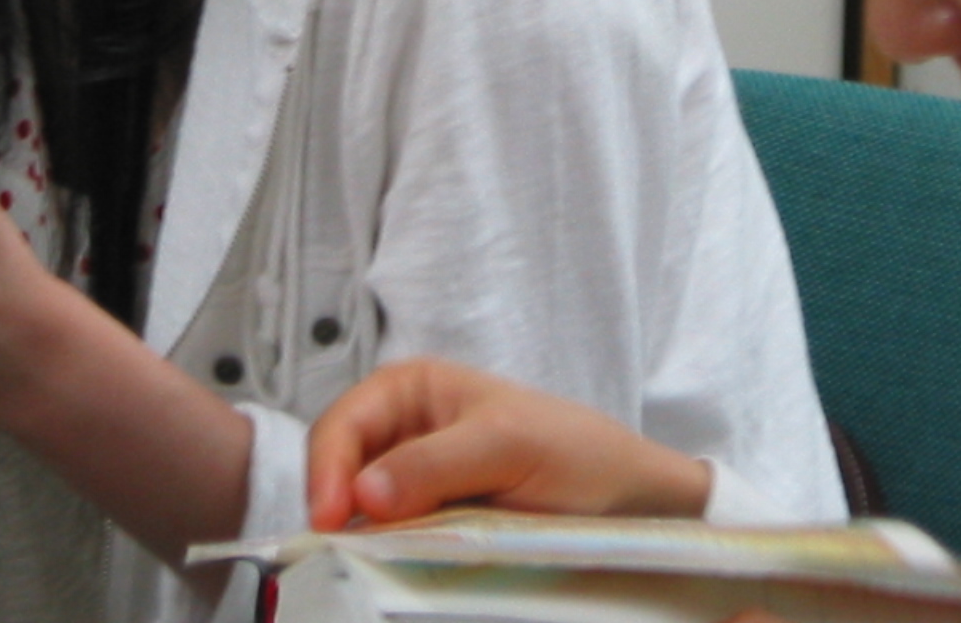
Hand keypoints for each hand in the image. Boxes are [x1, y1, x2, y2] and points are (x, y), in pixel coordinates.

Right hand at [306, 358, 710, 529]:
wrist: (634, 504)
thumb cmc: (581, 454)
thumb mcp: (509, 446)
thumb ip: (436, 463)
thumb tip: (364, 493)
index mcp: (414, 391)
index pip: (343, 424)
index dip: (327, 470)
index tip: (330, 518)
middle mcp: (406, 436)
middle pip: (340, 473)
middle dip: (338, 508)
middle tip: (345, 551)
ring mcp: (417, 488)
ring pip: (362, 516)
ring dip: (364, 539)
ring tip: (374, 562)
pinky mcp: (433, 532)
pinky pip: (393, 546)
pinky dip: (391, 560)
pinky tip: (402, 569)